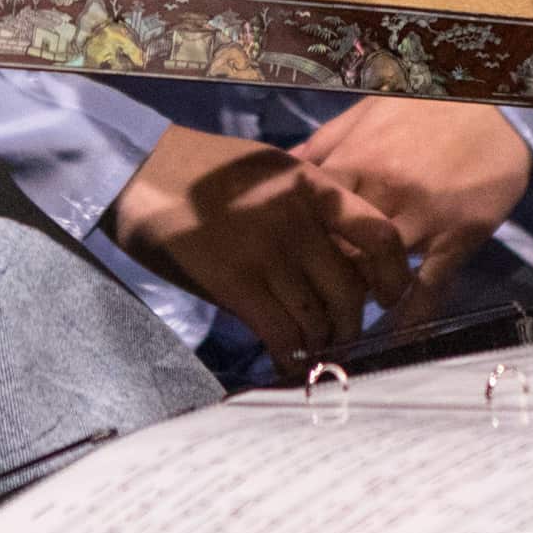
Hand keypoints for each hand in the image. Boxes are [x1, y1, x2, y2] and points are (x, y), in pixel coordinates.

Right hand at [105, 125, 412, 357]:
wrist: (140, 169)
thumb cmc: (202, 171)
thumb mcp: (269, 171)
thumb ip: (305, 208)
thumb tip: (330, 262)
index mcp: (311, 185)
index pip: (378, 236)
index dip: (392, 275)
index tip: (386, 297)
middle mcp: (297, 220)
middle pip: (350, 289)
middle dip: (349, 324)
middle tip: (338, 337)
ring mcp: (268, 252)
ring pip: (318, 318)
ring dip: (319, 344)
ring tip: (311, 354)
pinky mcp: (236, 282)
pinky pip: (281, 333)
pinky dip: (290, 356)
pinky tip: (285, 363)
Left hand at [290, 97, 532, 306]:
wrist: (496, 104)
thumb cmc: (424, 108)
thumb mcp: (365, 112)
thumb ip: (324, 142)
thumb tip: (281, 167)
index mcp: (354, 160)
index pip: (310, 217)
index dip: (301, 242)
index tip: (297, 258)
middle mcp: (382, 192)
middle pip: (340, 251)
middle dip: (329, 276)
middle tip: (325, 295)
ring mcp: (421, 217)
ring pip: (378, 273)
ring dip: (366, 295)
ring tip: (357, 315)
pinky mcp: (458, 236)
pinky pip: (430, 287)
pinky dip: (413, 317)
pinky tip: (401, 336)